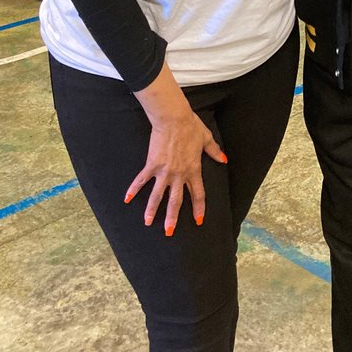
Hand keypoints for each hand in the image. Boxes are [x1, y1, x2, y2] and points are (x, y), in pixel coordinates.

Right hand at [126, 64, 226, 234]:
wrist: (174, 119)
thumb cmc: (191, 127)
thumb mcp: (206, 139)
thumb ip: (214, 152)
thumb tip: (224, 159)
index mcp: (193, 170)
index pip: (198, 194)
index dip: (198, 208)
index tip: (198, 221)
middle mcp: (179, 174)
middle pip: (176, 201)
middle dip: (172, 218)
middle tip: (169, 232)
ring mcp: (164, 171)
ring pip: (158, 195)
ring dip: (152, 209)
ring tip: (147, 222)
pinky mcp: (152, 165)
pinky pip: (142, 180)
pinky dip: (133, 189)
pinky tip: (126, 199)